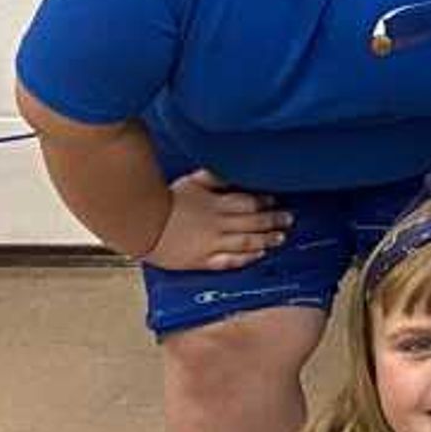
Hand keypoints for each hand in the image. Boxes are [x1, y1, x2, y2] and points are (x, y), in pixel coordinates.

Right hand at [145, 170, 288, 272]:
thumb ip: (215, 177)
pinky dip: (246, 259)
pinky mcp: (201, 261)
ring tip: (281, 238)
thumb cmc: (164, 201)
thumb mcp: (192, 181)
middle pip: (253, 222)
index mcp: (216, 204)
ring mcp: (211, 244)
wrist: (141, 224)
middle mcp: (218, 224)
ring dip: (266, 240)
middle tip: (289, 219)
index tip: (276, 201)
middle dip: (273, 220)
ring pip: (246, 242)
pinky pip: (229, 261)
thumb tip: (234, 170)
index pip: (249, 202)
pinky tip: (258, 256)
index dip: (265, 202)